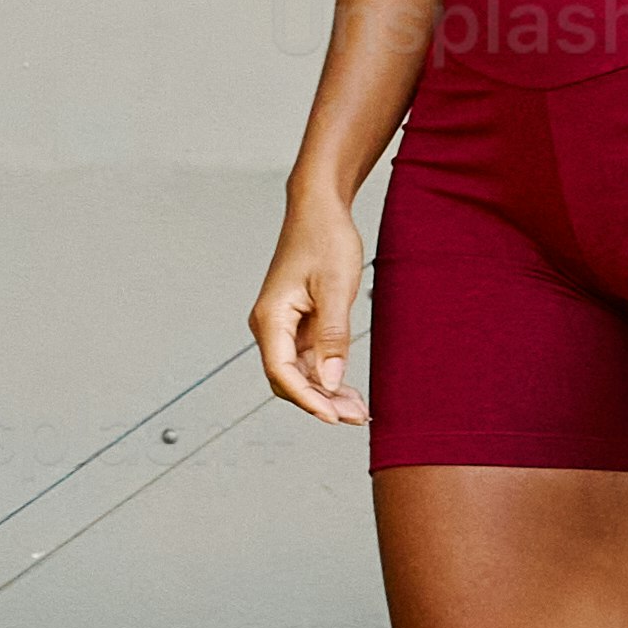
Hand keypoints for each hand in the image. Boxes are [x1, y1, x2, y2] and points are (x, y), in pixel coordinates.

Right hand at [247, 199, 367, 428]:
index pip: (282, 373)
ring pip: (298, 372)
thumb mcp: (335, 289)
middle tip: (355, 417)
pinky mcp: (296, 321)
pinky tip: (347, 387)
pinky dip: (326, 374)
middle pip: (287, 379)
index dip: (308, 399)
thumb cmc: (325, 241)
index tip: (334, 418)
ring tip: (357, 409)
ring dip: (325, 392)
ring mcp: (282, 325)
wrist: (319, 209)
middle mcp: (269, 326)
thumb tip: (329, 380)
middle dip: (319, 402)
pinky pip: (307, 358)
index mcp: (271, 319)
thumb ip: (332, 337)